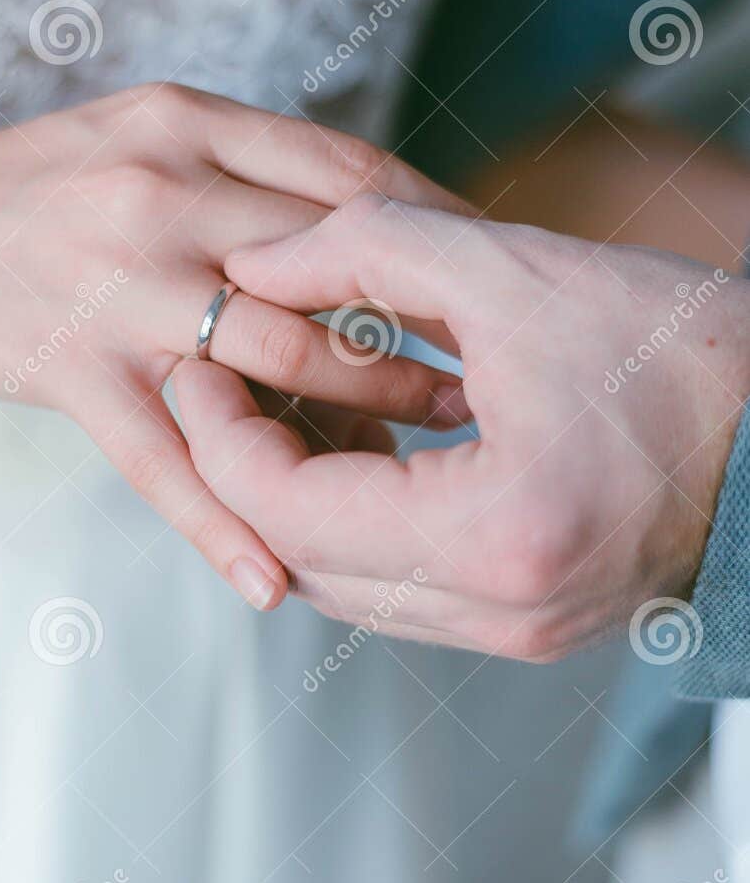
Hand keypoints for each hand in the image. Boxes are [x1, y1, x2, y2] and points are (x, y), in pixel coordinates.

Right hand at [0, 86, 465, 604]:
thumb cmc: (27, 198)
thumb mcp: (131, 142)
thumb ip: (233, 168)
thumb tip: (357, 217)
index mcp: (183, 122)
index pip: (345, 169)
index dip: (434, 226)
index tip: (492, 277)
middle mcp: (157, 188)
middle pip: (331, 260)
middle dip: (425, 320)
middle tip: (496, 373)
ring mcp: (113, 282)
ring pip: (274, 351)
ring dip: (367, 407)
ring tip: (433, 453)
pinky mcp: (68, 366)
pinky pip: (162, 457)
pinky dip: (221, 522)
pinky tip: (273, 576)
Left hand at [176, 193, 749, 658]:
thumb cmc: (686, 348)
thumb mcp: (515, 272)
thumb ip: (365, 250)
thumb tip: (253, 258)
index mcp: (492, 535)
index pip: (286, 509)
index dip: (219, 434)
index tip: (196, 362)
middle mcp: (497, 611)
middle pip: (298, 562)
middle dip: (236, 473)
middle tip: (211, 383)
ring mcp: (515, 632)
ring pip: (340, 588)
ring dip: (287, 507)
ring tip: (269, 409)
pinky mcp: (528, 625)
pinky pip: (394, 593)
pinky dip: (349, 528)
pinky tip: (344, 452)